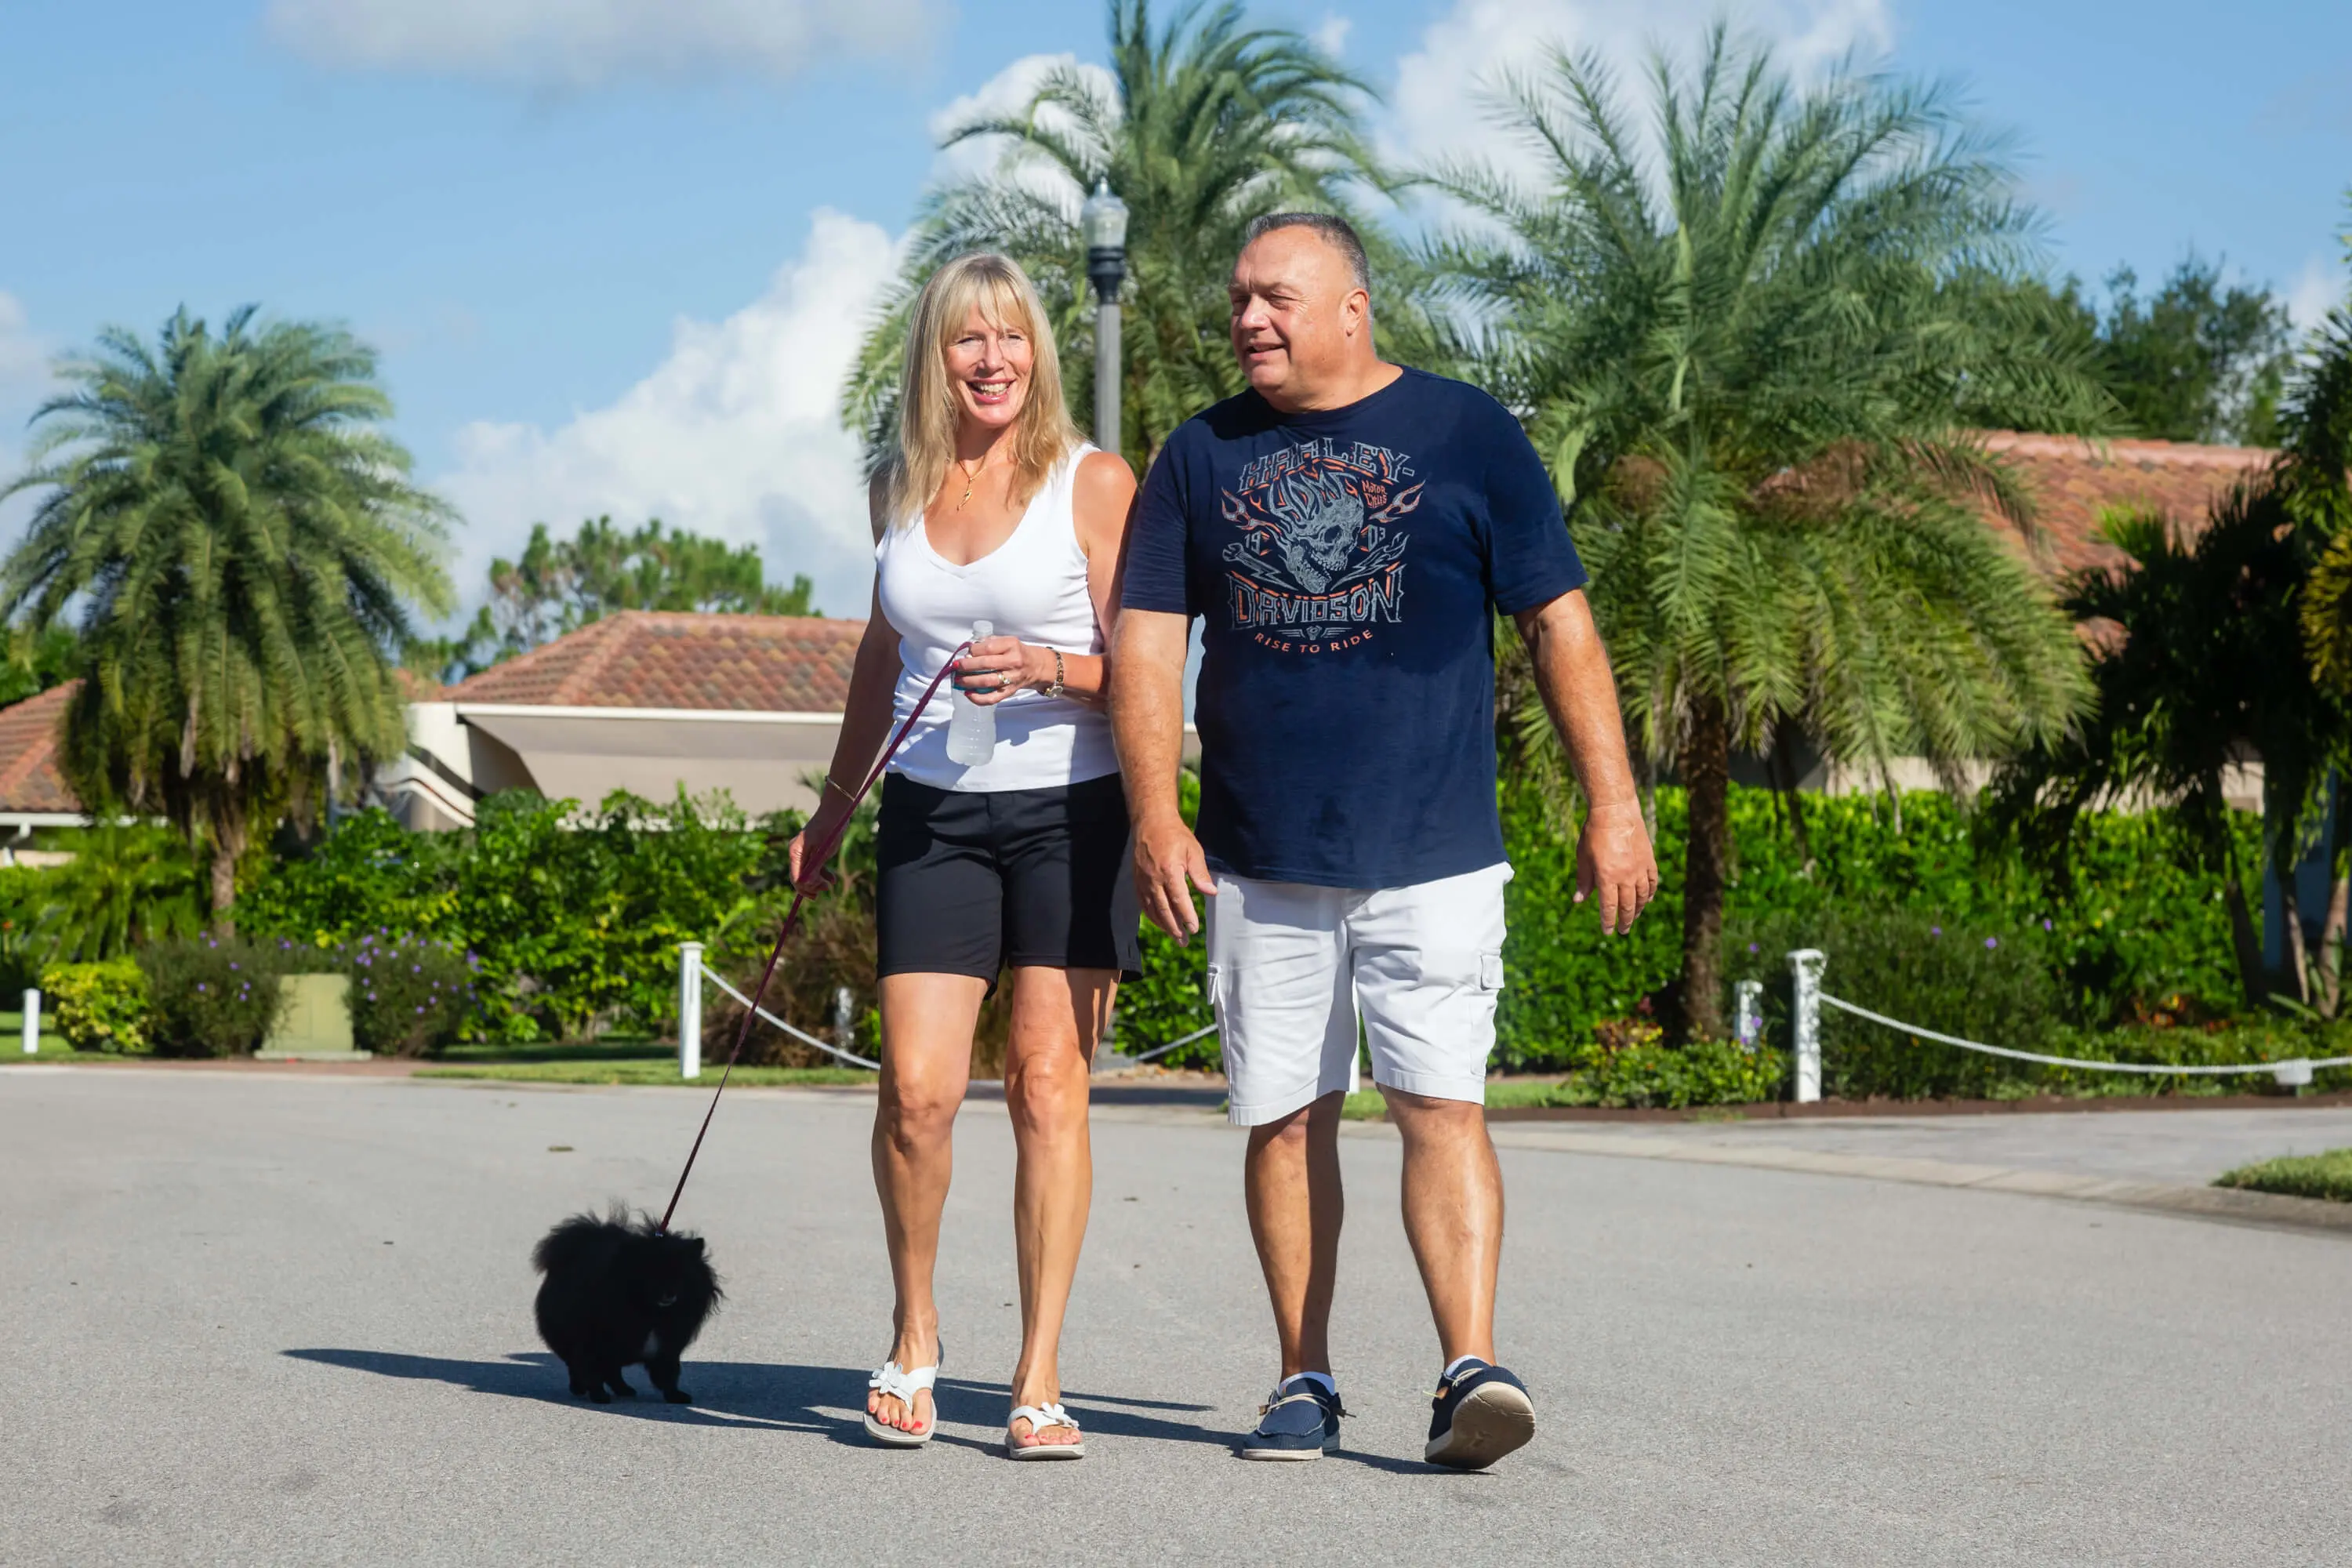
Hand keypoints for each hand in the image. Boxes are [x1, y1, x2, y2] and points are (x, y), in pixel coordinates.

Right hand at [786, 810, 847, 895]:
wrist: (836, 814)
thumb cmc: (829, 830)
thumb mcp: (823, 851)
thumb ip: (814, 867)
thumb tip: (806, 884)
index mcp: (795, 852)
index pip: (795, 876)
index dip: (803, 888)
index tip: (815, 894)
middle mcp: (797, 854)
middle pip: (800, 877)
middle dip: (812, 886)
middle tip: (826, 888)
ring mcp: (805, 854)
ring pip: (808, 874)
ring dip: (818, 882)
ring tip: (829, 885)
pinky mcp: (814, 853)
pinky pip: (815, 868)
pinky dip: (823, 874)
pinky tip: (832, 879)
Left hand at [954, 635, 1042, 706]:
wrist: (1036, 666)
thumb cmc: (1017, 652)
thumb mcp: (1007, 641)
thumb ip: (989, 643)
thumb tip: (968, 651)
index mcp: (1011, 645)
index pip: (988, 647)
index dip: (973, 650)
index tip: (966, 653)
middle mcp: (1013, 662)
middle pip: (986, 664)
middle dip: (966, 666)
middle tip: (956, 666)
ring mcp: (1012, 678)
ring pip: (987, 681)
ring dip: (969, 681)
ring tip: (958, 680)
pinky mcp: (1010, 691)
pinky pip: (993, 698)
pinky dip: (978, 698)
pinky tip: (968, 694)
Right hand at [1134, 812, 1215, 943]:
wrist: (1151, 822)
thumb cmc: (1175, 835)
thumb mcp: (1194, 851)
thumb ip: (1201, 874)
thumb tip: (1211, 892)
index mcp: (1169, 870)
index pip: (1179, 900)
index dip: (1187, 916)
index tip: (1194, 928)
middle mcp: (1153, 878)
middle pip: (1163, 910)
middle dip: (1175, 928)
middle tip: (1185, 941)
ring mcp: (1143, 880)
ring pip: (1152, 909)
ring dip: (1163, 925)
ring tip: (1175, 937)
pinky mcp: (1137, 881)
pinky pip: (1143, 903)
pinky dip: (1152, 916)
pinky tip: (1161, 923)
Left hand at [1574, 800, 1658, 935]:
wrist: (1615, 811)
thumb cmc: (1594, 833)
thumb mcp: (1583, 857)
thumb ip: (1583, 881)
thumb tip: (1579, 901)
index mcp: (1607, 877)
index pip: (1609, 907)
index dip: (1608, 921)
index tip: (1607, 931)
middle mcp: (1626, 876)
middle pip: (1628, 905)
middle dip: (1625, 920)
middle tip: (1623, 930)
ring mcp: (1640, 868)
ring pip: (1643, 896)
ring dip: (1639, 909)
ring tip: (1634, 917)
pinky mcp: (1649, 859)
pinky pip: (1652, 881)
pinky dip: (1650, 893)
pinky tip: (1648, 899)